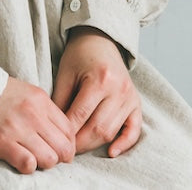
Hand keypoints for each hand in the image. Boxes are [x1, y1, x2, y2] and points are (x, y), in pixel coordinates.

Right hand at [0, 76, 75, 173]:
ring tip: (32, 157)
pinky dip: (28, 166)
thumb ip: (44, 111)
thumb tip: (60, 136)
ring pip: (50, 159)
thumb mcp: (27, 93)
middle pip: (64, 148)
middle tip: (47, 156)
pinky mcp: (2, 142)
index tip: (58, 149)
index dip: (67, 145)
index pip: (69, 130)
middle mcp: (33, 114)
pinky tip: (20, 159)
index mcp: (41, 100)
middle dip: (59, 158)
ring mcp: (18, 128)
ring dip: (43, 163)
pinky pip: (28, 164)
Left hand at [52, 27, 141, 158]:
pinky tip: (112, 152)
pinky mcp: (136, 103)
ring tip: (79, 148)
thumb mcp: (65, 73)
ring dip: (94, 144)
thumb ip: (60, 100)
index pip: (80, 115)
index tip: (56, 141)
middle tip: (66, 150)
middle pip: (98, 128)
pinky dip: (124, 144)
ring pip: (112, 131)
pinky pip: (134, 130)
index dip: (67, 132)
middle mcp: (118, 89)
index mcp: (99, 79)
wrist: (100, 40)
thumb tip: (54, 129)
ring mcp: (130, 97)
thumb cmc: (79, 56)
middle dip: (80, 143)